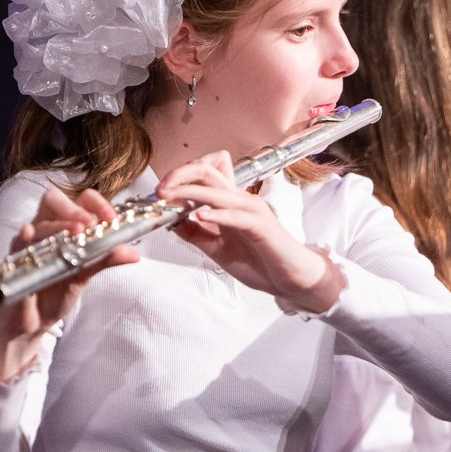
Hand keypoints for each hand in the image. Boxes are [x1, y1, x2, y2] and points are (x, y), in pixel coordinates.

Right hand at [0, 187, 138, 380]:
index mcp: (64, 226)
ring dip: (59, 226)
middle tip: (90, 224)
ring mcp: (27, 244)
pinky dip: (25, 237)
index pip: (79, 200)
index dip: (96, 203)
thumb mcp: (84, 275)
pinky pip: (16, 244)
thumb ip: (105, 260)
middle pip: (53, 199)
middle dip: (74, 208)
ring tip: (77, 234)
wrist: (33, 323)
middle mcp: (44, 229)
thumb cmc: (56, 292)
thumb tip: (133, 254)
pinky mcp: (13, 262)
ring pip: (39, 222)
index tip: (111, 218)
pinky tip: (29, 233)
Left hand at [160, 154, 342, 310]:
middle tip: (159, 190)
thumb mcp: (217, 248)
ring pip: (217, 190)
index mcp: (230, 202)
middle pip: (208, 170)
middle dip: (179, 175)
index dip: (180, 176)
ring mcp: (252, 211)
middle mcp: (240, 199)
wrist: (291, 280)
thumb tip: (170, 221)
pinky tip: (198, 216)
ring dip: (189, 191)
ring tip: (167, 197)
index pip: (206, 172)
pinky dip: (215, 213)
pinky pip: (235, 215)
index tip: (160, 192)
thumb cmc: (260, 263)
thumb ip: (196, 234)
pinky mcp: (261, 226)